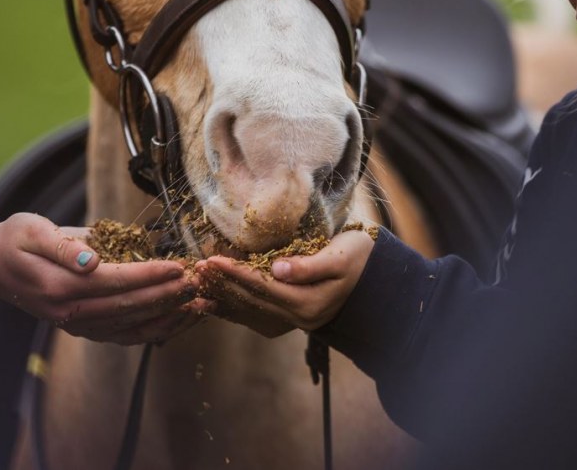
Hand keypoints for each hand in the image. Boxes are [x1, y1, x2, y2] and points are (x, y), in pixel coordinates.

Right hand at [0, 213, 205, 343]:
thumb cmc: (17, 241)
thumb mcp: (33, 230)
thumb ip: (63, 246)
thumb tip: (91, 260)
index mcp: (59, 286)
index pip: (114, 282)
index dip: (149, 276)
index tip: (178, 267)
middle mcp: (69, 313)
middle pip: (129, 308)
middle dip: (168, 296)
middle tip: (199, 283)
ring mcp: (77, 325)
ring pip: (132, 328)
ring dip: (169, 318)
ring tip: (201, 305)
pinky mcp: (85, 329)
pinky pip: (126, 335)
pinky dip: (156, 329)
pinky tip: (180, 319)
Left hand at [195, 229, 373, 333]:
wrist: (379, 281)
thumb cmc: (361, 258)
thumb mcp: (341, 255)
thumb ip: (309, 265)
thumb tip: (277, 268)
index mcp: (309, 302)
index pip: (263, 286)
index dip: (235, 273)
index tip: (212, 260)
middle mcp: (298, 317)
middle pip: (251, 300)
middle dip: (222, 284)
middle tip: (196, 269)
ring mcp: (294, 321)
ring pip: (249, 312)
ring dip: (221, 300)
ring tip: (197, 289)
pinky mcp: (290, 318)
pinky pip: (255, 317)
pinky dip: (232, 310)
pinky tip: (214, 304)